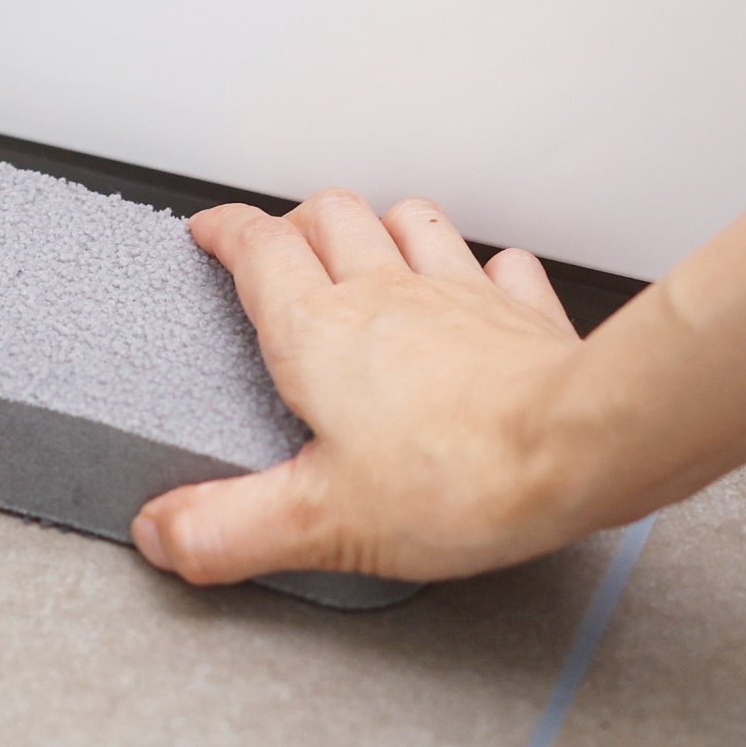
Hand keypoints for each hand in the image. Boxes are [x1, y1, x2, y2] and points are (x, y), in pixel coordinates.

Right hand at [131, 189, 591, 583]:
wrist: (582, 450)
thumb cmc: (459, 476)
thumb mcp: (319, 520)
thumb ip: (228, 527)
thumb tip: (162, 531)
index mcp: (320, 333)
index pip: (258, 249)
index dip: (224, 232)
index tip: (207, 231)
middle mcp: (385, 294)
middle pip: (328, 215)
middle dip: (294, 220)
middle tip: (280, 246)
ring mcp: (457, 294)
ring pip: (406, 220)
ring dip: (378, 226)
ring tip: (366, 249)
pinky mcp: (518, 314)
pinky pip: (495, 263)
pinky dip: (476, 266)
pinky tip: (474, 284)